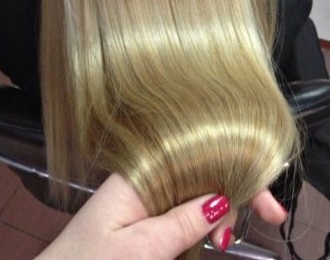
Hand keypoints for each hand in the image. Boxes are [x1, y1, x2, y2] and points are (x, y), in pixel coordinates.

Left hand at [36, 173, 286, 259]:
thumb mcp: (143, 247)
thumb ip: (183, 222)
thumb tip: (222, 199)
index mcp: (139, 176)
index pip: (196, 160)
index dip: (236, 175)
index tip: (269, 206)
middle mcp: (141, 180)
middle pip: (199, 174)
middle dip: (234, 194)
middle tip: (268, 219)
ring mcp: (141, 198)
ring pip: (193, 194)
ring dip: (219, 211)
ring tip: (226, 238)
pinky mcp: (140, 217)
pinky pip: (179, 210)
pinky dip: (199, 222)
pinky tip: (213, 234)